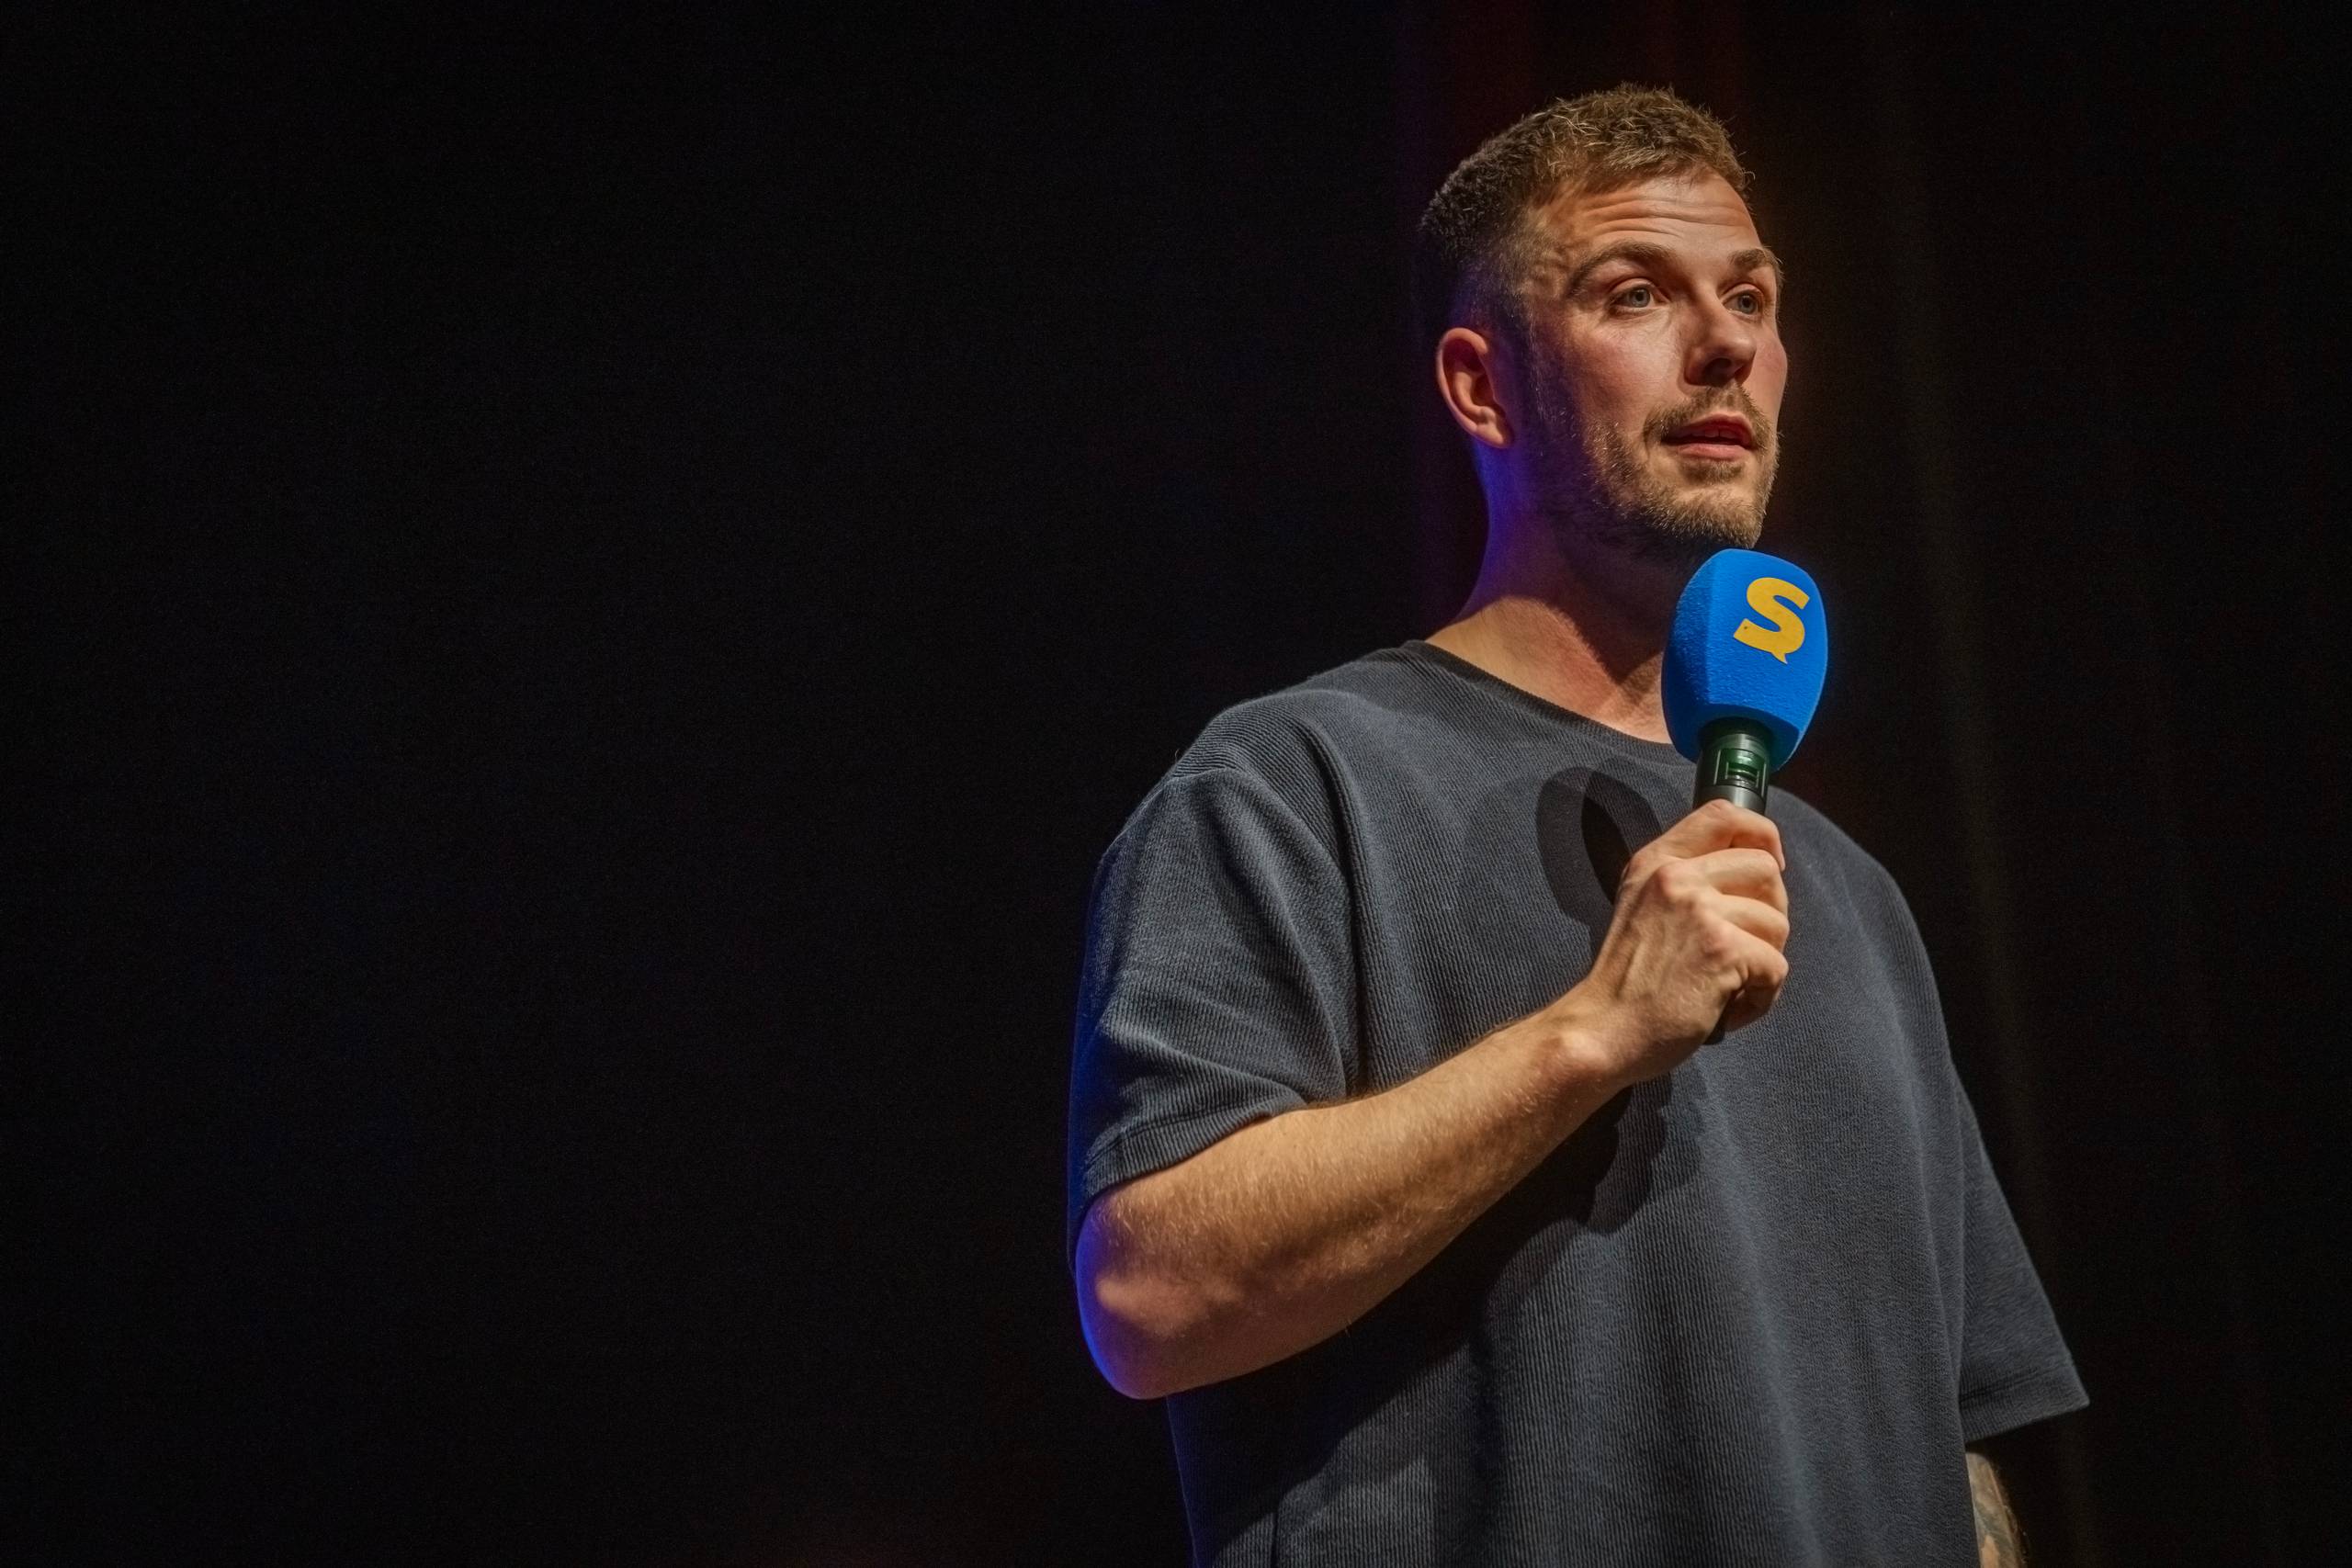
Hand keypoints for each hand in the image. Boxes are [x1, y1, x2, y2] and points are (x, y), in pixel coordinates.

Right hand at [1555, 797, 1789, 1087]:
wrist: (1601, 1030)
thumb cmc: (1626, 982)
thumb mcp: (1642, 907)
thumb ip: (1684, 884)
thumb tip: (1754, 878)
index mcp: (1657, 861)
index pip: (1723, 814)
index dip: (1762, 834)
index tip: (1770, 866)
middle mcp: (1676, 876)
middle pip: (1766, 869)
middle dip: (1771, 913)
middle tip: (1744, 947)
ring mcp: (1700, 910)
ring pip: (1778, 923)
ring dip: (1765, 961)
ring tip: (1728, 986)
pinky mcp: (1722, 949)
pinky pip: (1776, 967)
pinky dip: (1761, 997)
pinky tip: (1727, 1009)